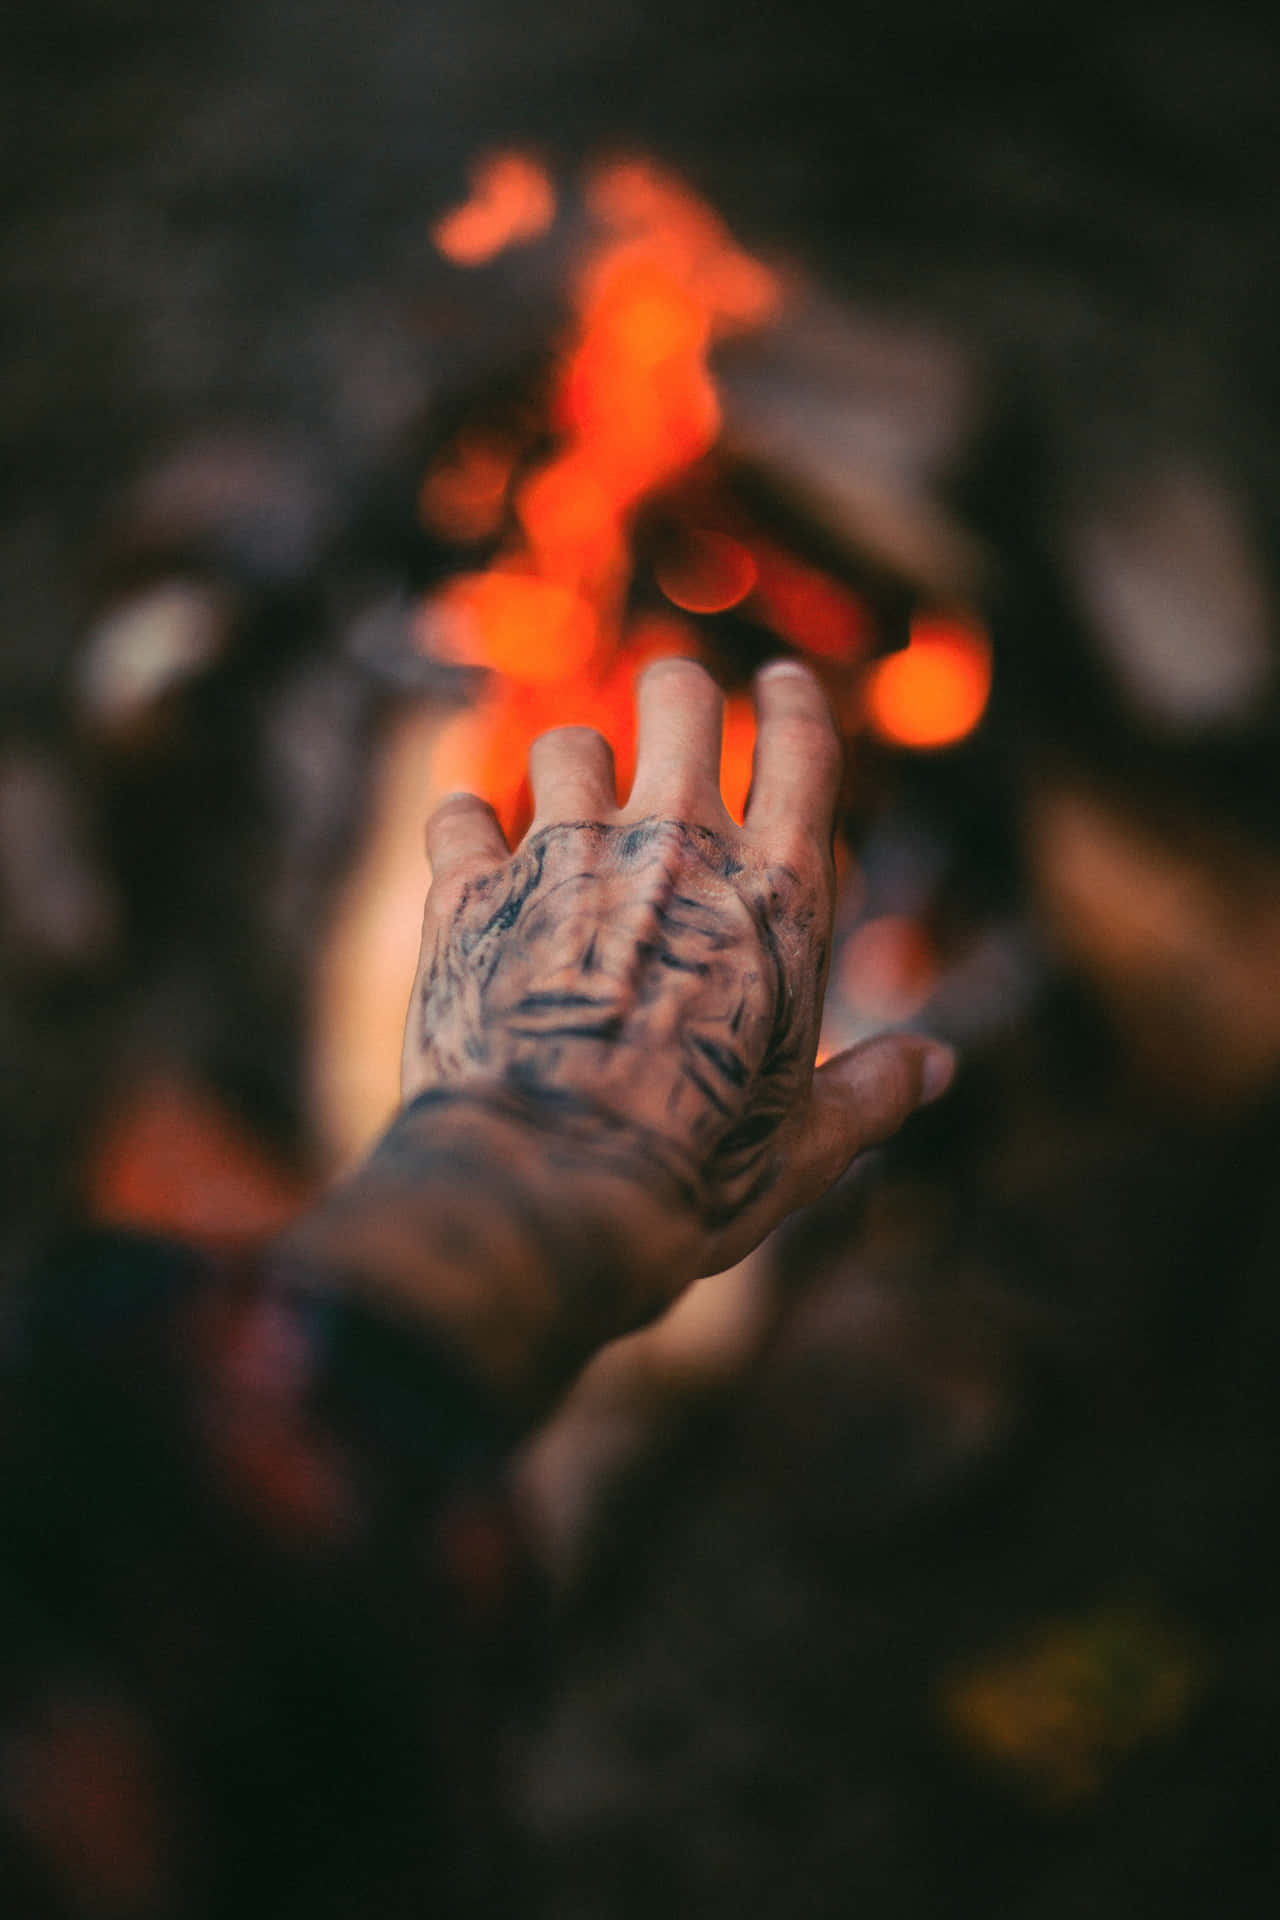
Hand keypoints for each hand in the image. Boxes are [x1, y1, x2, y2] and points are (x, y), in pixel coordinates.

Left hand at [402, 658, 954, 1293]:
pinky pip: (458, 815)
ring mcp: (565, 859)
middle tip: (667, 708)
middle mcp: (675, 848)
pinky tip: (468, 844)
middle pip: (677, 700)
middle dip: (674, 694)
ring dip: (569, 767)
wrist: (547, 1192)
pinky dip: (464, 827)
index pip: (802, 751)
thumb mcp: (806, 1145)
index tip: (781, 680)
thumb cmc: (693, 1174)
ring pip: (564, 745)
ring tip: (566, 798)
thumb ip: (873, 1091)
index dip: (794, 701)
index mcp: (775, 896)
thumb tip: (940, 1067)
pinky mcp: (469, 892)